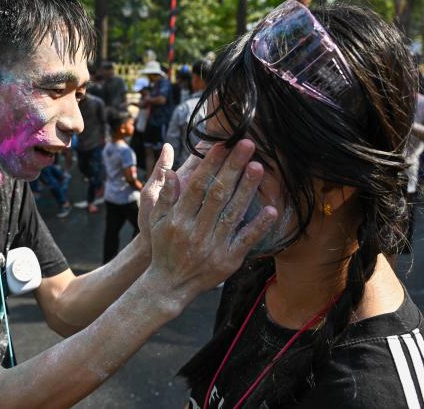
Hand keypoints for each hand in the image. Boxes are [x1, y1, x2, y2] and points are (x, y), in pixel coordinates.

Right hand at [143, 140, 277, 312]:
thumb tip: (171, 172)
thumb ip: (165, 197)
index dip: (210, 165)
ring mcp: (214, 246)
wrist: (169, 284)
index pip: (197, 186)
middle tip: (247, 145)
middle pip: (218, 195)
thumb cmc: (163, 247)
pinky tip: (272, 209)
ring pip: (233, 213)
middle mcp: (196, 231)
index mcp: (179, 219)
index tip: (222, 145)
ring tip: (259, 167)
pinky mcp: (228, 260)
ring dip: (247, 189)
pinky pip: (246, 240)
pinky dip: (259, 226)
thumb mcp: (156, 221)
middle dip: (233, 168)